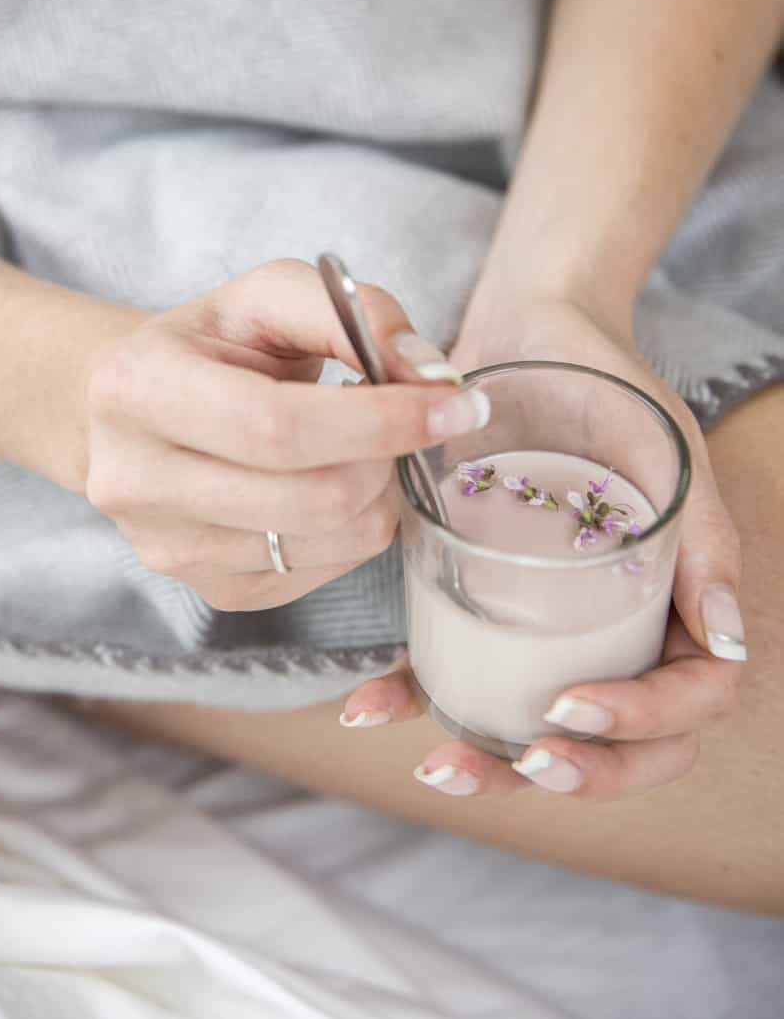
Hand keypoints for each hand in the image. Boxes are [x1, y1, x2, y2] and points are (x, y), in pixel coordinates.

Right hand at [83, 259, 489, 610]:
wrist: (132, 409)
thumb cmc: (212, 344)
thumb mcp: (268, 295)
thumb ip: (353, 313)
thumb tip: (432, 374)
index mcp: (140, 388)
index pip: (278, 427)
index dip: (379, 420)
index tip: (453, 403)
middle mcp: (137, 481)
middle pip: (313, 497)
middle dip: (388, 455)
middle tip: (407, 418)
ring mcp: (169, 548)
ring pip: (330, 541)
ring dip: (379, 490)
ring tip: (361, 443)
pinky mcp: (210, 589)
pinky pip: (324, 571)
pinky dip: (354, 523)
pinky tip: (332, 480)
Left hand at [338, 294, 745, 799]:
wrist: (530, 326)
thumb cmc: (608, 384)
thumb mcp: (664, 449)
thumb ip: (703, 540)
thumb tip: (728, 643)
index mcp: (679, 599)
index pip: (688, 702)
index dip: (640, 728)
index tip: (569, 710)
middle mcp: (619, 622)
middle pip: (621, 740)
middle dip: (575, 772)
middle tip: (521, 762)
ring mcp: (553, 617)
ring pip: (539, 723)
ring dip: (493, 760)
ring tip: (437, 764)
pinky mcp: (487, 596)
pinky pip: (463, 662)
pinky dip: (420, 694)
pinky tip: (369, 706)